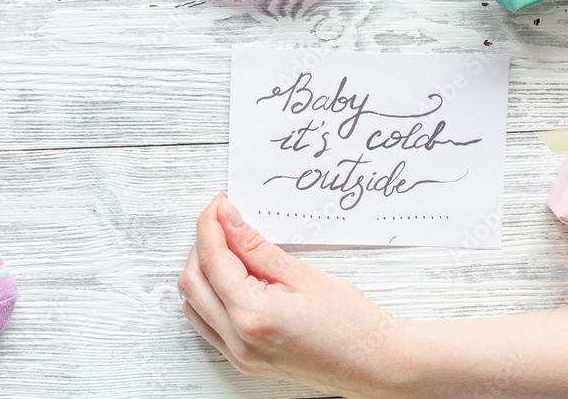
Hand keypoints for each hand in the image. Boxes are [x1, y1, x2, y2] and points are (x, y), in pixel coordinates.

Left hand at [177, 193, 404, 396]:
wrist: (374, 364)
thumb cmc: (350, 322)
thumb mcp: (303, 274)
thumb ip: (256, 247)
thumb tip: (229, 219)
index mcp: (252, 316)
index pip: (213, 260)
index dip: (210, 225)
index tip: (220, 204)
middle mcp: (238, 340)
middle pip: (193, 282)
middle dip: (202, 244)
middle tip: (224, 219)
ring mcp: (239, 355)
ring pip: (193, 304)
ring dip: (202, 270)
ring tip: (228, 245)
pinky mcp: (244, 361)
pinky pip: (207, 324)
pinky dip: (209, 295)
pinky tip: (230, 277)